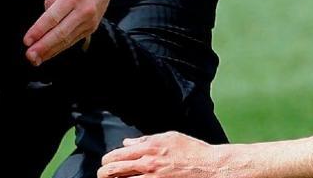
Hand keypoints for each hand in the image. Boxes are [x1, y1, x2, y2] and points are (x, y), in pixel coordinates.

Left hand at [23, 0, 110, 64]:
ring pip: (68, 40)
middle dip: (43, 46)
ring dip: (51, 51)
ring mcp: (89, 21)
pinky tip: (49, 53)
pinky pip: (74, 40)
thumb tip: (45, 15)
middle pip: (61, 33)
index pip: (53, 18)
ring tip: (36, 59)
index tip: (27, 40)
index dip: (39, 31)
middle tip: (30, 56)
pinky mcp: (92, 27)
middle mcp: (83, 11)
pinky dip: (61, 48)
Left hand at [100, 132, 231, 177]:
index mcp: (148, 148)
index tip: (105, 163)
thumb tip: (128, 143)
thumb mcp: (169, 137)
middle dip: (103, 174)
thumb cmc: (192, 150)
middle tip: (102, 175)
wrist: (210, 167)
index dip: (106, 160)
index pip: (117, 155)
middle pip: (113, 171)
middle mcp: (147, 164)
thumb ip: (146, 139)